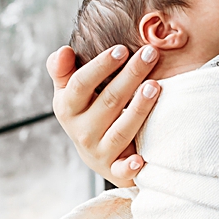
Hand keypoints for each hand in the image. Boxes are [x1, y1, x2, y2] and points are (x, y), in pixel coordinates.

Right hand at [48, 43, 161, 186]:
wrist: (98, 156)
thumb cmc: (87, 114)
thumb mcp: (70, 94)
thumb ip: (64, 71)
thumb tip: (64, 50)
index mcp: (68, 108)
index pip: (81, 84)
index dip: (100, 66)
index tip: (122, 49)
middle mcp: (81, 130)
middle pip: (108, 101)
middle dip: (130, 76)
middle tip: (151, 54)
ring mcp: (98, 151)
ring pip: (120, 131)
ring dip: (138, 110)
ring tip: (155, 86)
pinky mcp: (113, 170)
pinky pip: (120, 170)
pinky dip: (129, 167)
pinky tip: (141, 160)